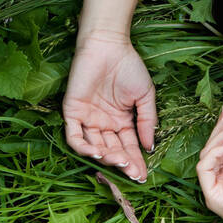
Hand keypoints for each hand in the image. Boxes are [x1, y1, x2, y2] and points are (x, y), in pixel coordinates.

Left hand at [63, 31, 156, 181]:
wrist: (109, 46)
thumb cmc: (129, 67)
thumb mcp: (145, 96)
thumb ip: (147, 121)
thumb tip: (150, 147)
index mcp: (121, 121)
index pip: (128, 147)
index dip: (135, 162)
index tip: (143, 176)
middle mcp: (103, 124)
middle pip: (112, 150)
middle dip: (123, 164)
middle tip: (133, 173)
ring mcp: (87, 119)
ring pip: (94, 147)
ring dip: (106, 158)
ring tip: (119, 162)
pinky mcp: (72, 112)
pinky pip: (75, 137)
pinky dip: (84, 148)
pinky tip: (99, 153)